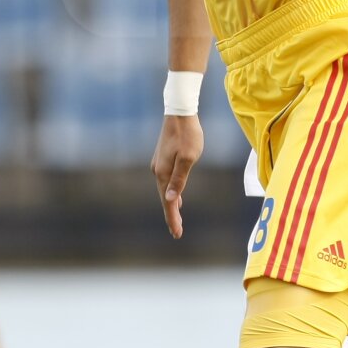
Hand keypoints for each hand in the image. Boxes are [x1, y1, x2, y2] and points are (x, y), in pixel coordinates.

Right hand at [151, 114, 203, 238]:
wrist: (179, 113)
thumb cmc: (188, 135)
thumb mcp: (189, 157)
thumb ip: (179, 179)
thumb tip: (170, 199)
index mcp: (164, 173)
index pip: (167, 202)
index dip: (173, 218)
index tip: (177, 234)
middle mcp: (158, 171)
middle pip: (164, 198)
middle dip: (171, 215)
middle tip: (177, 232)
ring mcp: (159, 164)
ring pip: (165, 189)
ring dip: (171, 204)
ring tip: (176, 218)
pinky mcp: (163, 158)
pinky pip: (166, 181)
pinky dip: (170, 192)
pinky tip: (175, 196)